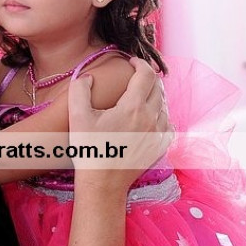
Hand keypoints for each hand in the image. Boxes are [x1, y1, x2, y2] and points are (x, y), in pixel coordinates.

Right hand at [68, 57, 172, 189]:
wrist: (103, 183)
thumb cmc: (90, 149)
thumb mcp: (77, 116)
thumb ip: (80, 89)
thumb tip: (89, 76)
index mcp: (133, 107)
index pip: (145, 74)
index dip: (139, 63)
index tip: (131, 62)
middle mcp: (151, 118)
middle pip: (158, 86)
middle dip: (147, 77)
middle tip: (135, 76)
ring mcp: (159, 133)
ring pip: (164, 103)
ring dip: (154, 94)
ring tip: (141, 94)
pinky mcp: (161, 146)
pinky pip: (168, 122)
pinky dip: (161, 113)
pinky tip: (149, 115)